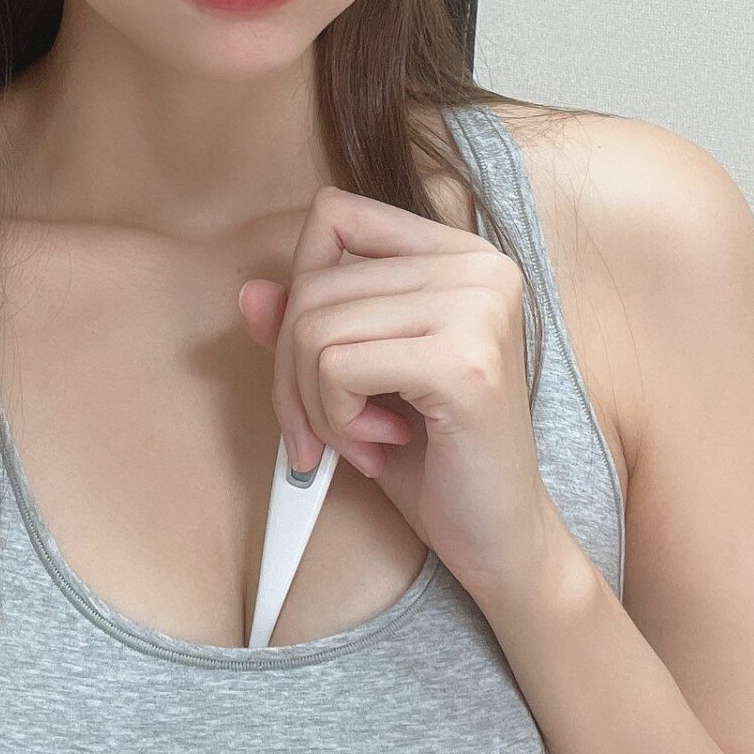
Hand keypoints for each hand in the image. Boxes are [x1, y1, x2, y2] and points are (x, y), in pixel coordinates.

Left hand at [236, 183, 564, 610]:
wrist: (501, 537)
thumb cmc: (434, 456)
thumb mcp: (358, 379)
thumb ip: (309, 327)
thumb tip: (251, 294)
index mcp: (458, 254)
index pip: (337, 215)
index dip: (304, 288)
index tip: (319, 359)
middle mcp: (478, 266)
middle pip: (314, 283)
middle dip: (293, 370)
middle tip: (328, 430)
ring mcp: (477, 309)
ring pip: (315, 327)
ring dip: (316, 403)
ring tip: (361, 438)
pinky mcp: (463, 362)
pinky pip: (335, 367)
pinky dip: (336, 419)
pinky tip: (380, 444)